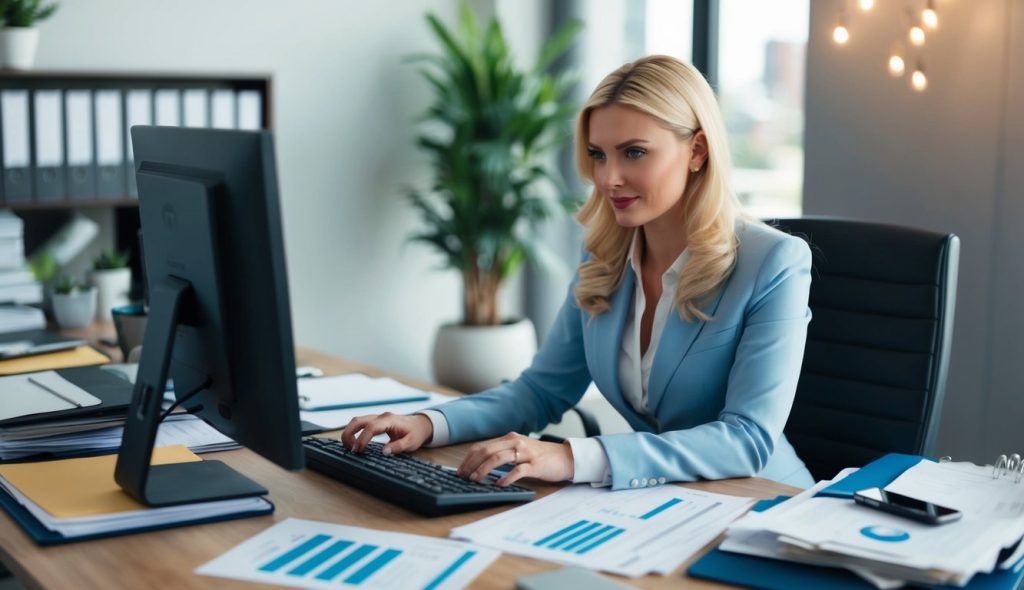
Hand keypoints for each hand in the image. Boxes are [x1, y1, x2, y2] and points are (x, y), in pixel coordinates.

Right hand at [340, 412, 433, 454]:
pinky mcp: (375, 422)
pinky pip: (360, 424)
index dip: (362, 438)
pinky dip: (353, 432)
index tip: (357, 450)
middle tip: (349, 449)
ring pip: (357, 421)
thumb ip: (398, 447)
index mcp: (389, 420)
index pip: (371, 427)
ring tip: (349, 448)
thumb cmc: (416, 434)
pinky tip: (352, 443)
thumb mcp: (411, 443)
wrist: (420, 425)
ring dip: (349, 432)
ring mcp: (377, 418)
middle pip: (358, 420)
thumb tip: (384, 451)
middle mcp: (381, 417)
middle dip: (349, 434)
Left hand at [457, 432, 574, 485]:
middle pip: (487, 451)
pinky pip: (518, 470)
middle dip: (471, 464)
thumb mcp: (519, 451)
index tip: (460, 470)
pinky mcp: (535, 464)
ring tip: (476, 479)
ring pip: (499, 458)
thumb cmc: (541, 456)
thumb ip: (503, 454)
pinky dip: (507, 477)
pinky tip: (499, 484)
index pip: (482, 446)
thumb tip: (481, 467)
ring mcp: (526, 453)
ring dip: (484, 469)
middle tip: (463, 476)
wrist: (566, 457)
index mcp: (509, 439)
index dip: (468, 458)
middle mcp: (515, 442)